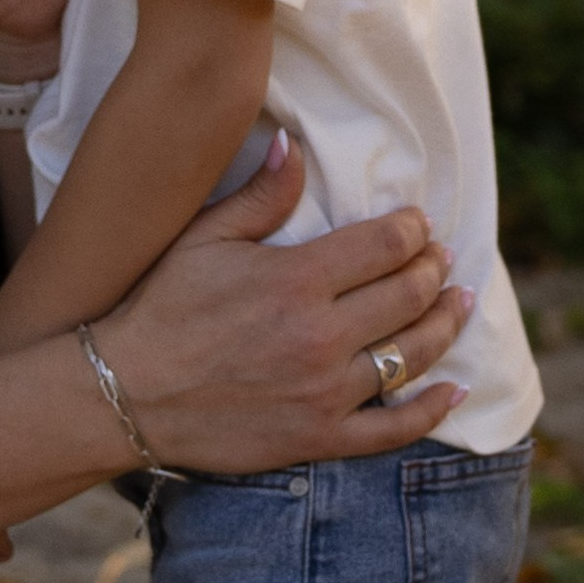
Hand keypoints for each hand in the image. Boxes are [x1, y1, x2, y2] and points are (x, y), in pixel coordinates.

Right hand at [97, 139, 470, 470]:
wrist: (124, 395)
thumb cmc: (159, 310)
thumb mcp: (203, 240)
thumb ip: (260, 195)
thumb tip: (294, 146)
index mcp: (296, 279)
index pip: (386, 245)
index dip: (413, 229)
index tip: (418, 224)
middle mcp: (320, 335)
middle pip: (409, 294)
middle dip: (433, 269)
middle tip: (441, 260)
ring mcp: (324, 391)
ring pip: (413, 354)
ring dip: (445, 324)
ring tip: (458, 304)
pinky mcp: (319, 436)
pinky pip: (393, 427)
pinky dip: (432, 410)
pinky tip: (455, 392)